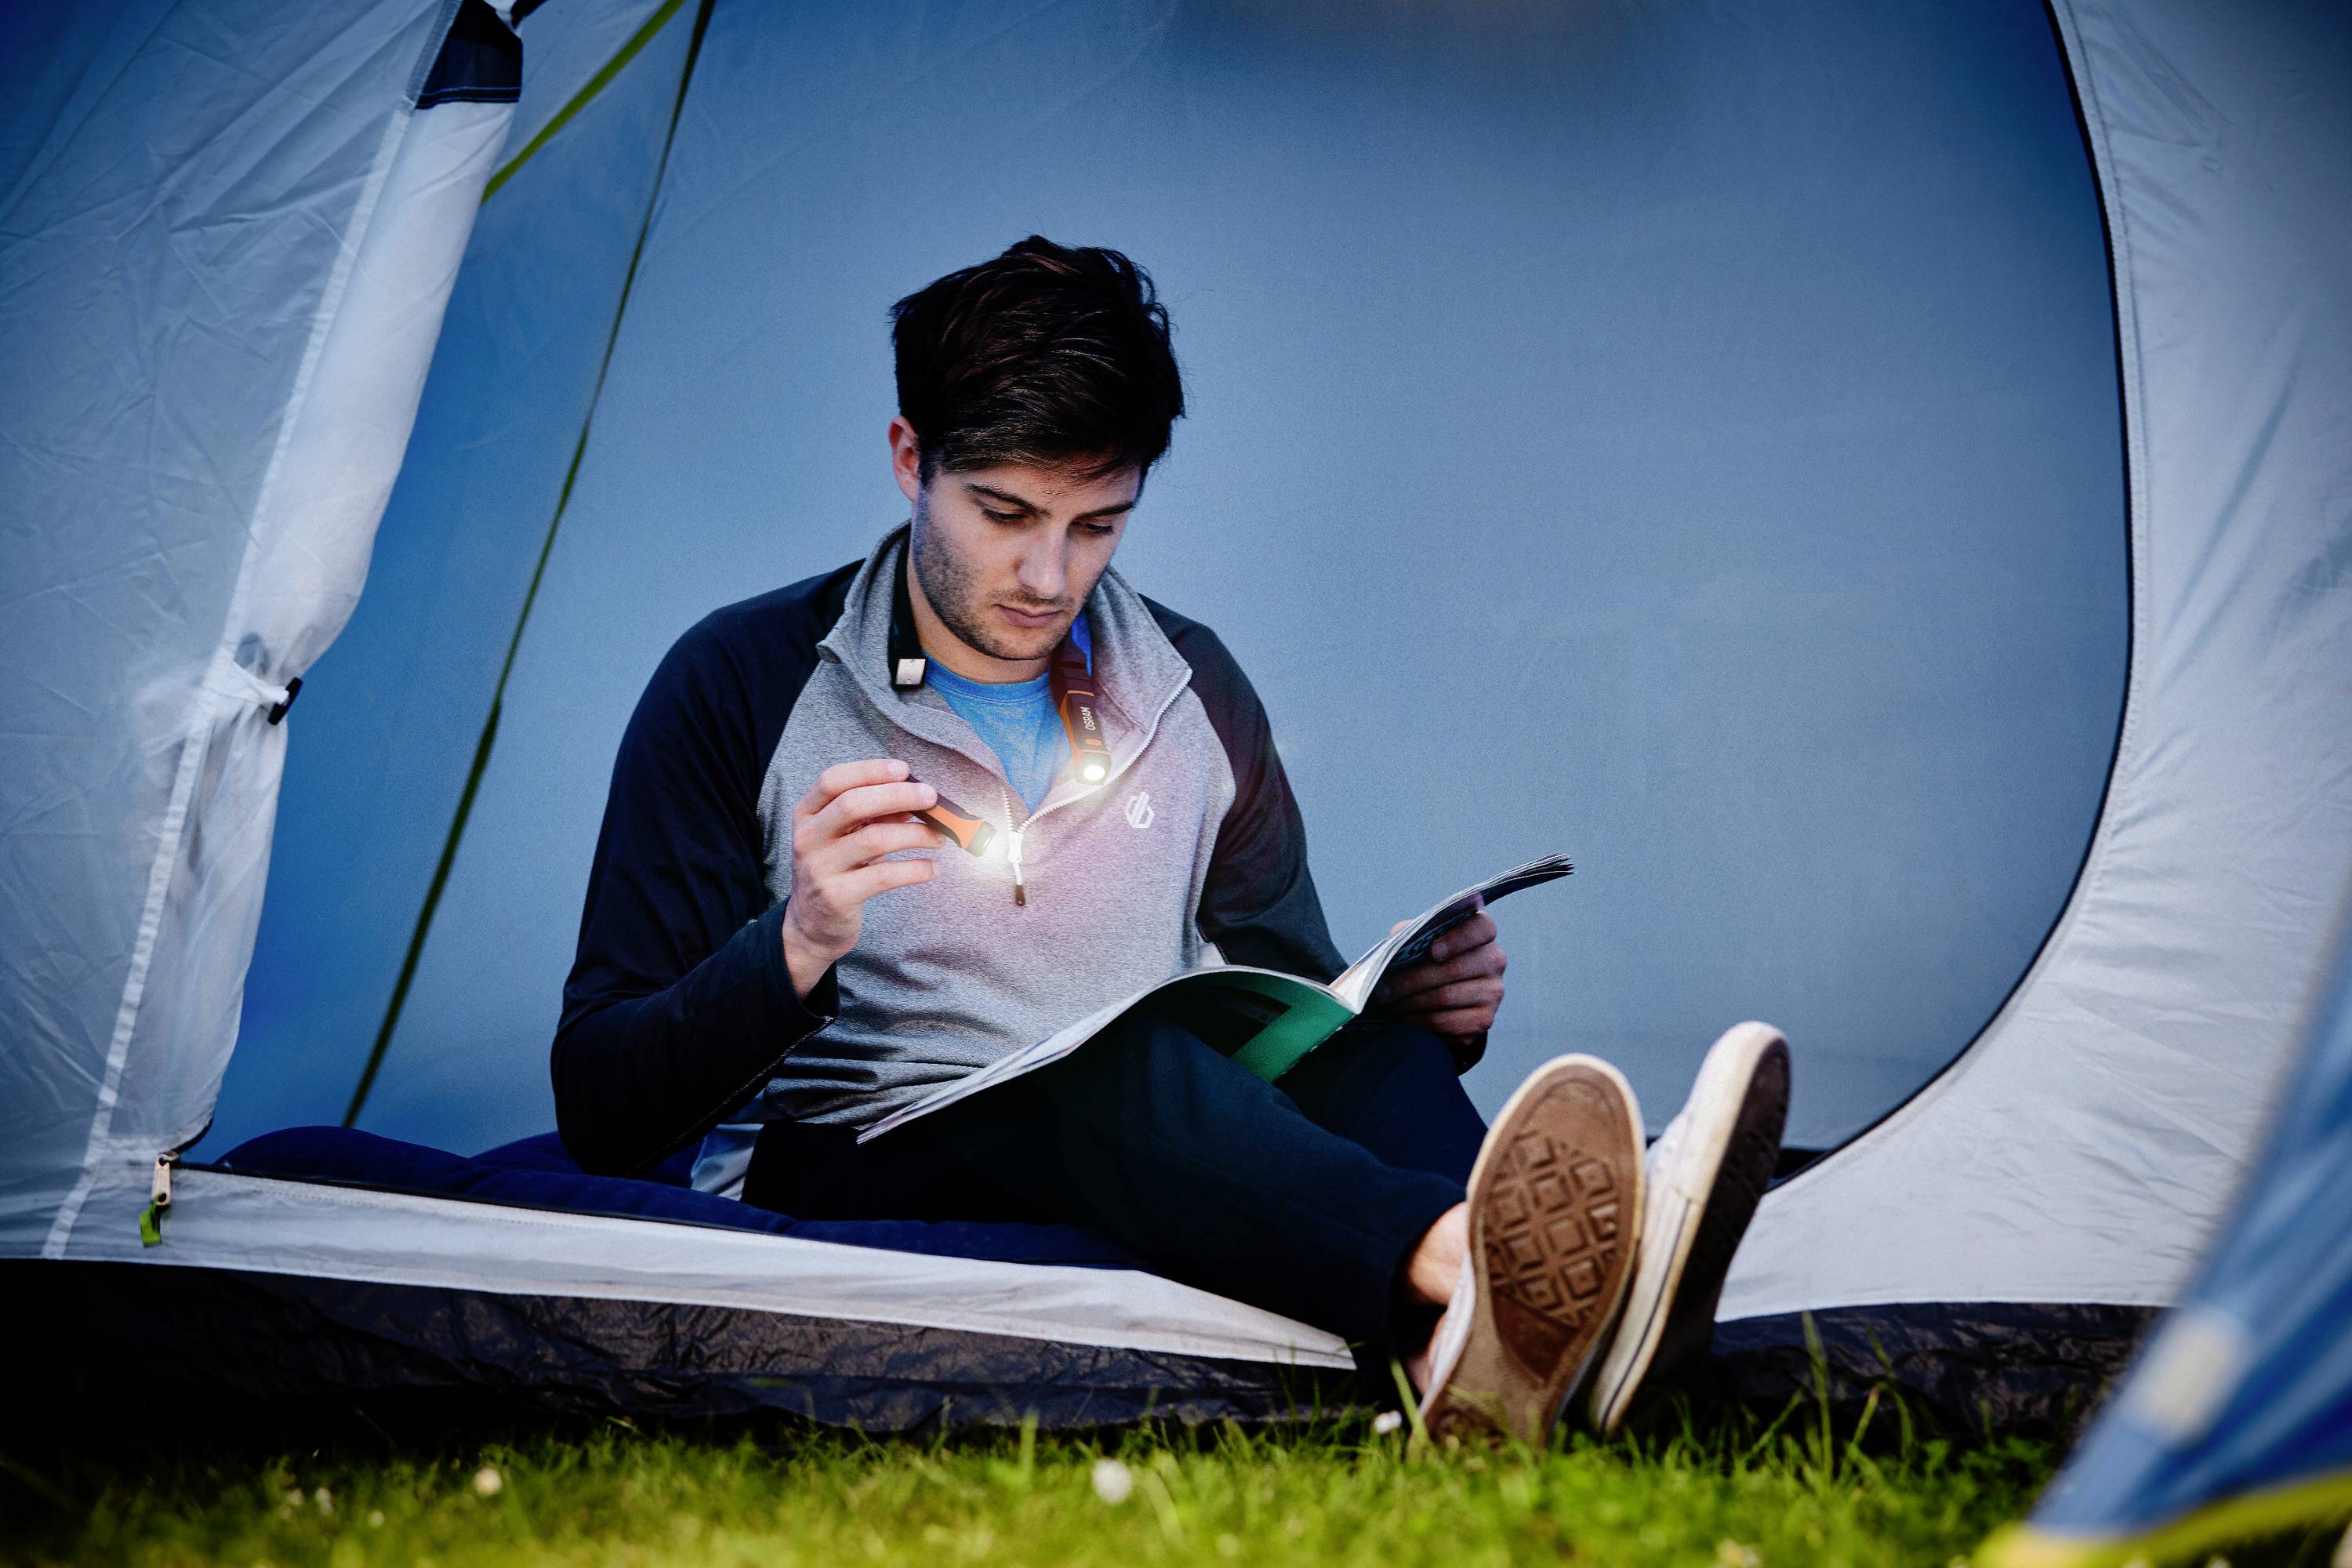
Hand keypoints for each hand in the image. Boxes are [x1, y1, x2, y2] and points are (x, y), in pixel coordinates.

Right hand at [781, 759, 939, 998]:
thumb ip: (874, 815)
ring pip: (874, 839)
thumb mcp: (846, 837)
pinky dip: (916, 869)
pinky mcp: (836, 897)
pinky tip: (933, 869)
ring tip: (940, 837)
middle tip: (931, 798)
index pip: (832, 780)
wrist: (812, 925)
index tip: (904, 769)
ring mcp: (819, 869)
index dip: (869, 770)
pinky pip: (884, 876)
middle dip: (898, 796)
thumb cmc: (836, 870)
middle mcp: (807, 838)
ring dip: (915, 834)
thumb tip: (917, 798)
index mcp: (807, 814)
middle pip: (853, 804)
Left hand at [1372, 897, 1505, 1067]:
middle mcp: (1494, 960)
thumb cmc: (1429, 961)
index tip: (1431, 950)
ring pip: (1446, 997)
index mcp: (1482, 933)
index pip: (1481, 927)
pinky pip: (1447, 1022)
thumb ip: (1413, 933)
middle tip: (1384, 988)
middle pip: (1455, 968)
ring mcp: (1492, 992)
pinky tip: (1403, 1017)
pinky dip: (1419, 1020)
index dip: (1457, 938)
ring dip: (1410, 1001)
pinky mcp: (1483, 1020)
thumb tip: (1397, 937)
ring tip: (1388, 1002)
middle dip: (1413, 979)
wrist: (1445, 998)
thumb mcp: (1422, 941)